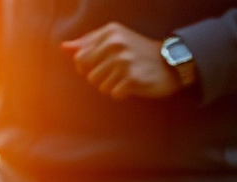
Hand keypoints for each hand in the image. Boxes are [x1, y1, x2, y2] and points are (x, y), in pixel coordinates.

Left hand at [61, 22, 182, 99]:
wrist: (171, 62)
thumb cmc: (137, 52)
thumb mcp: (114, 40)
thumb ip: (87, 43)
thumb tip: (64, 47)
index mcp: (109, 33)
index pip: (79, 58)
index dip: (90, 66)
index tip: (107, 62)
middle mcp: (115, 44)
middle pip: (88, 74)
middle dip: (100, 77)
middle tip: (119, 71)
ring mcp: (124, 61)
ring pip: (99, 86)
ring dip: (112, 85)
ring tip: (127, 76)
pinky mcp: (132, 78)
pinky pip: (113, 94)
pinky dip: (122, 93)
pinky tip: (134, 83)